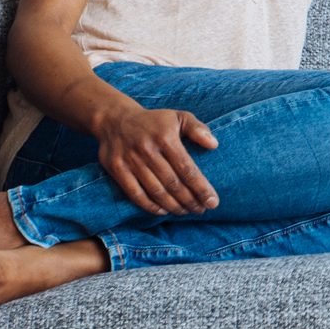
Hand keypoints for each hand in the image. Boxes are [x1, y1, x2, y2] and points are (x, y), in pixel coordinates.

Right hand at [95, 106, 220, 214]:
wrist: (115, 118)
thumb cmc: (154, 121)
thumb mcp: (178, 117)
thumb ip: (197, 129)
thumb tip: (214, 145)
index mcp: (166, 138)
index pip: (187, 169)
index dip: (201, 188)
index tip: (213, 202)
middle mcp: (148, 150)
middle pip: (173, 183)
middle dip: (190, 200)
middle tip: (201, 210)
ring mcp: (131, 160)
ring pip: (156, 191)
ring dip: (173, 206)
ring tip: (185, 212)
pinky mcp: (117, 169)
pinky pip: (135, 193)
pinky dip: (150, 205)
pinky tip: (163, 211)